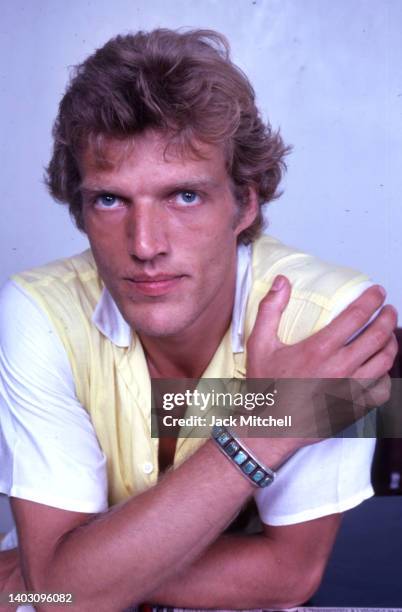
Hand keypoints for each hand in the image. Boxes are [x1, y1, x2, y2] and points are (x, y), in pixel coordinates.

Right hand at [244, 275, 397, 454]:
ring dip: (391, 343)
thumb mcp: (259, 344)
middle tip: (388, 310)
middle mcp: (340, 368)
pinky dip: (386, 377)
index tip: (378, 292)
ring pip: (385, 361)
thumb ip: (270, 310)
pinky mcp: (354, 408)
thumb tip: (282, 282)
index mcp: (320, 349)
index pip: (357, 316)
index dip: (372, 299)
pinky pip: (382, 390)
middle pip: (378, 336)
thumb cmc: (265, 386)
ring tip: (388, 335)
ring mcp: (350, 389)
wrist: (271, 426)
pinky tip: (380, 369)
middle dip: (388, 317)